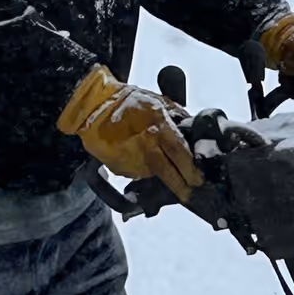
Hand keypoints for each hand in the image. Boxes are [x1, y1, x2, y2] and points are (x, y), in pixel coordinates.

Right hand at [58, 65, 201, 200]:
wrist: (94, 105)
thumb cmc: (127, 100)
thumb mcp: (159, 102)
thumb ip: (177, 116)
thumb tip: (192, 127)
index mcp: (159, 129)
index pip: (181, 156)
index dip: (192, 170)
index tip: (199, 180)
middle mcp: (146, 147)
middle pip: (168, 174)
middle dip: (181, 187)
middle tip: (188, 193)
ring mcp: (131, 160)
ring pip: (152, 174)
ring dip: (158, 172)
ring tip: (153, 159)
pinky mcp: (119, 167)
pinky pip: (135, 172)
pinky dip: (140, 167)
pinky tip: (137, 154)